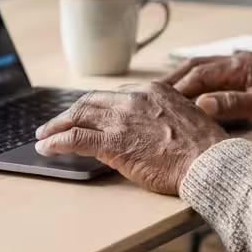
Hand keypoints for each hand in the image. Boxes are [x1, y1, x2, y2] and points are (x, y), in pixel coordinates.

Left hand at [35, 82, 228, 194]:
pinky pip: (75, 139)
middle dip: (70, 112)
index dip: (97, 107)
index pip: (114, 95)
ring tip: (44, 135)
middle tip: (55, 123)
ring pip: (77, 116)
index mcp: (153, 90)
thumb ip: (164, 115)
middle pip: (90, 101)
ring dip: (56, 126)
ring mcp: (120, 119)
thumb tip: (152, 127)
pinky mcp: (111, 142)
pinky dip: (56, 142)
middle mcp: (133, 99)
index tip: (89, 115)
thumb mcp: (186, 117)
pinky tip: (47, 148)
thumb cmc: (204, 147)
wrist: (208, 161)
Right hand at [164, 51, 251, 133]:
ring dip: (185, 81)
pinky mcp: (251, 80)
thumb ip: (232, 104)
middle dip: (174, 79)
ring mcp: (245, 70)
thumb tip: (200, 104)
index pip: (200, 73)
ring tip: (165, 96)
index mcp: (242, 65)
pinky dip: (200, 87)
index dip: (177, 86)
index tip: (157, 100)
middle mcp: (241, 62)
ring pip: (206, 71)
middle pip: (198, 67)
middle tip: (151, 93)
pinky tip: (192, 99)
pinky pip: (217, 80)